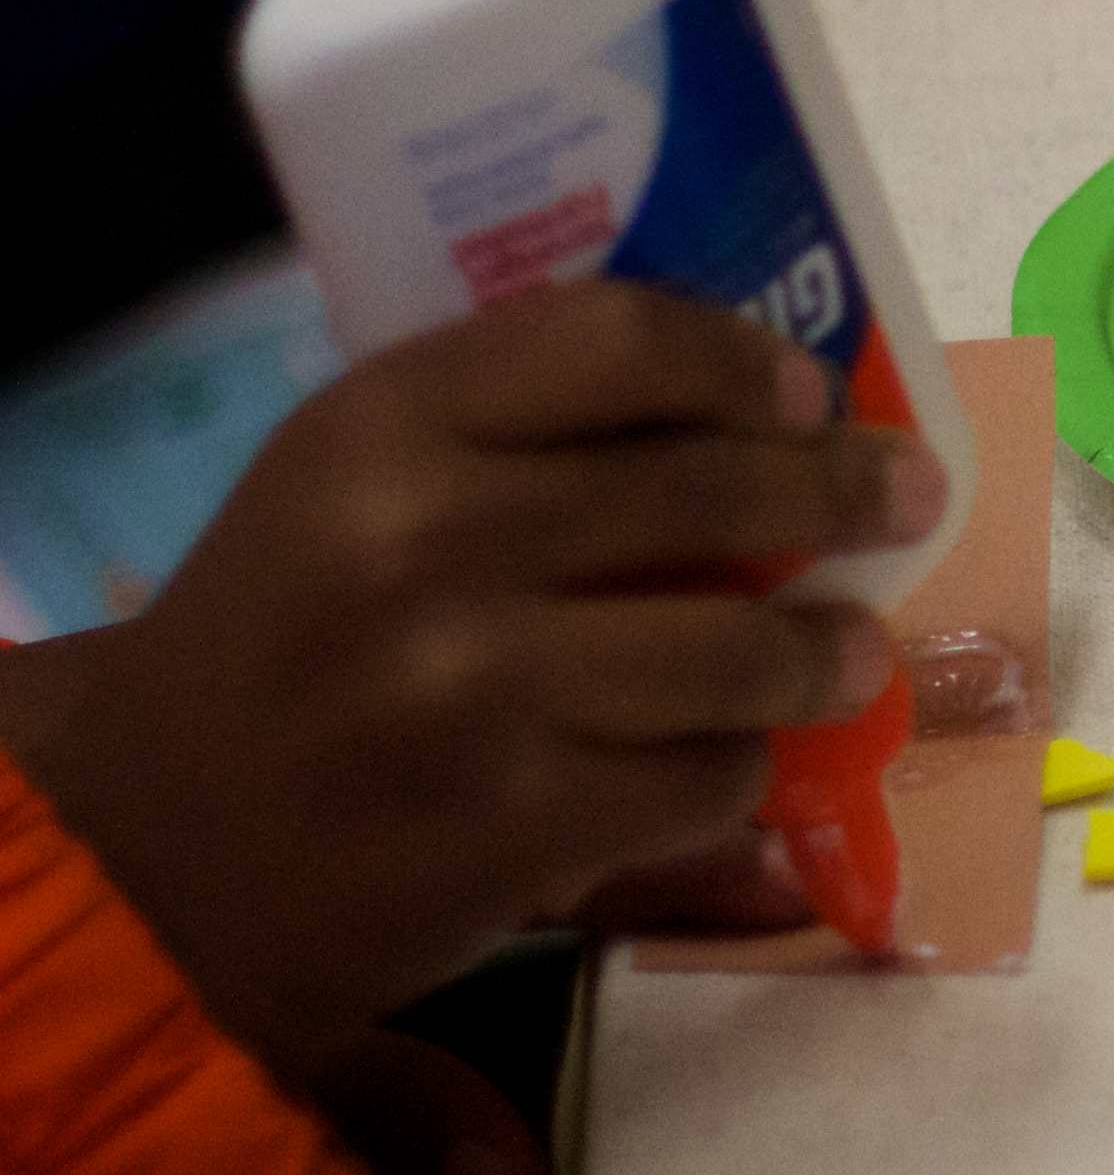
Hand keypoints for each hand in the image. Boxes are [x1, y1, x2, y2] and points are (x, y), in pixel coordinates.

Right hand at [0, 282, 936, 1080]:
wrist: (149, 836)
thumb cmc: (284, 635)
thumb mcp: (354, 488)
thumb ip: (519, 438)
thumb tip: (766, 413)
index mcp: (382, 428)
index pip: (614, 338)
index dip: (741, 358)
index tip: (809, 391)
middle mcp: (427, 544)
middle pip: (715, 486)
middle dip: (844, 493)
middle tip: (904, 500)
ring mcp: (474, 691)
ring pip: (740, 650)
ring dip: (821, 656)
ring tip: (844, 656)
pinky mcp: (516, 826)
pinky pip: (704, 777)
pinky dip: (729, 773)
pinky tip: (713, 764)